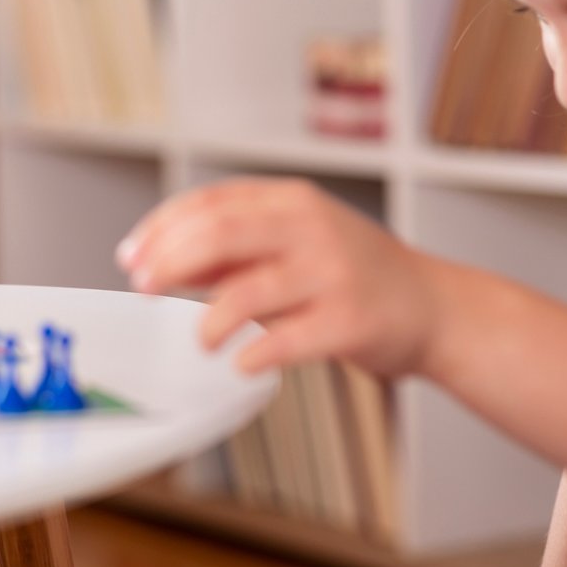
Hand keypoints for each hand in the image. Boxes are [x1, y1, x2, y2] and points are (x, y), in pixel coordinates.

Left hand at [116, 178, 448, 377]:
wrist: (434, 307)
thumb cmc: (353, 275)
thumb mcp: (294, 243)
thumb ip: (234, 249)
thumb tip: (162, 257)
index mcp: (291, 202)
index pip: (210, 203)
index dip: (162, 228)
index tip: (132, 257)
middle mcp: (311, 229)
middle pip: (221, 235)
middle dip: (170, 262)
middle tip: (145, 289)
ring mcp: (333, 273)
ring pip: (248, 291)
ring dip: (209, 321)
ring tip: (201, 341)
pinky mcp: (350, 321)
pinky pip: (288, 340)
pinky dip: (255, 355)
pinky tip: (242, 364)